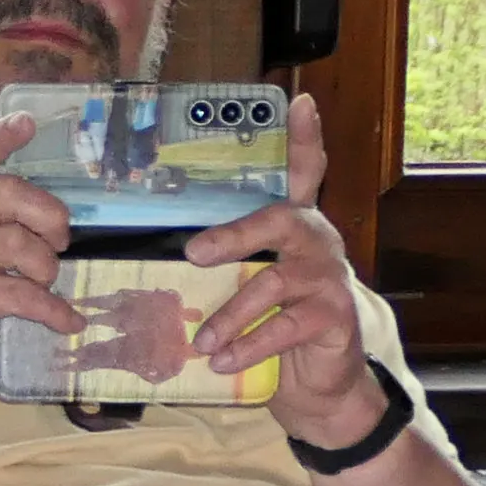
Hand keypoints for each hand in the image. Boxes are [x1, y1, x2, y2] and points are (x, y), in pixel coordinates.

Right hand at [0, 110, 87, 398]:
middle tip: (59, 242)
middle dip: (47, 217)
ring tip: (44, 285)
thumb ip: (19, 219)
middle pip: (7, 192)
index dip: (0, 136)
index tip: (28, 123)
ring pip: (18, 244)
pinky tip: (68, 320)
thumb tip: (78, 209)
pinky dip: (54, 310)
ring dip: (46, 269)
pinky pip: (24, 294)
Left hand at [184, 92, 389, 451]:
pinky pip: (285, 326)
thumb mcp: (243, 287)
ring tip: (201, 339)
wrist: (316, 383)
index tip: (300, 103)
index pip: (306, 174)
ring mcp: (329, 279)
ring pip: (275, 281)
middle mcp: (316, 243)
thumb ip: (217, 264)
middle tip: (195, 254)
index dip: (304, 140)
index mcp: (294, 228)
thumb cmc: (268, 326)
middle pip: (281, 219)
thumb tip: (150, 254)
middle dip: (237, 233)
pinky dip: (248, 345)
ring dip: (231, 311)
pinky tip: (221, 360)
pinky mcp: (335, 317)